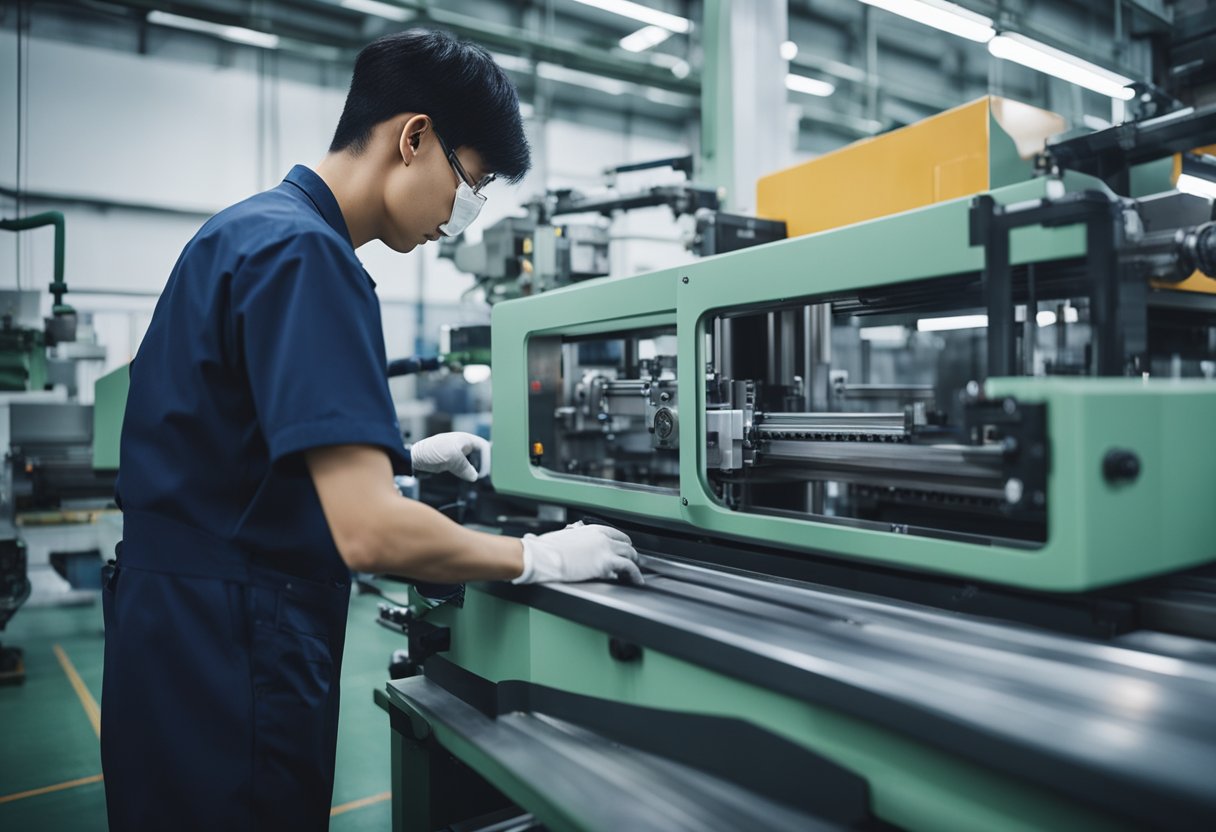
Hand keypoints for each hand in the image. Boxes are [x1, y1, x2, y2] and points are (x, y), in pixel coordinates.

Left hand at [409, 432, 490, 481]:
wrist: (414, 457)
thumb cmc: (432, 451)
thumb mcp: (451, 457)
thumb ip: (464, 467)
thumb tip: (474, 477)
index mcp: (465, 439)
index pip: (484, 447)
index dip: (487, 459)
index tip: (485, 472)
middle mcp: (463, 445)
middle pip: (480, 454)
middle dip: (483, 465)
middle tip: (483, 477)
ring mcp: (458, 453)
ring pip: (473, 462)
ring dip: (475, 469)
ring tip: (476, 478)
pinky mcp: (452, 461)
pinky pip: (465, 467)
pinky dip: (468, 472)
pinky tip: (468, 478)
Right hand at [512, 522, 642, 584]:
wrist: (543, 556)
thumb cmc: (546, 549)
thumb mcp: (561, 537)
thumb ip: (570, 537)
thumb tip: (566, 538)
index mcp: (591, 529)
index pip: (615, 534)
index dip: (621, 543)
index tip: (623, 549)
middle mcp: (602, 537)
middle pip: (625, 544)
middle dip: (629, 554)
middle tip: (630, 562)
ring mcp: (605, 549)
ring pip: (631, 555)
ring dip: (634, 564)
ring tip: (634, 574)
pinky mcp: (606, 563)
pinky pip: (629, 567)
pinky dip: (635, 574)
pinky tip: (636, 580)